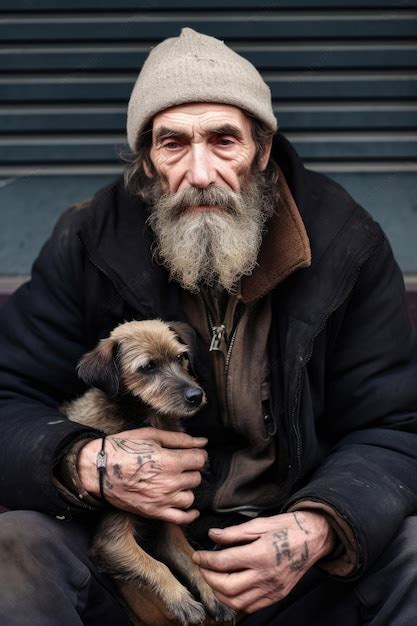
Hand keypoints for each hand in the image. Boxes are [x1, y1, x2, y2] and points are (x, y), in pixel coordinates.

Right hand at [77, 427, 207, 523]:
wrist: (99, 469)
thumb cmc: (124, 448)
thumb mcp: (152, 436)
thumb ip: (180, 439)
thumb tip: (203, 442)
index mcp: (170, 461)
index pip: (200, 459)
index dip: (196, 454)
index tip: (189, 453)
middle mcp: (169, 483)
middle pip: (196, 477)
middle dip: (190, 470)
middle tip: (178, 465)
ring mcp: (162, 500)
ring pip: (190, 497)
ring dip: (186, 488)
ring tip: (175, 481)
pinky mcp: (154, 512)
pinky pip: (181, 518)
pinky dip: (189, 514)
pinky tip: (190, 507)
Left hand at [192, 511, 335, 613]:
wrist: (314, 538)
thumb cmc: (287, 527)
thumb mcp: (259, 523)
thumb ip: (234, 533)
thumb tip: (212, 535)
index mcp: (260, 554)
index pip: (223, 562)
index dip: (205, 560)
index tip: (197, 556)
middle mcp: (265, 576)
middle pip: (227, 586)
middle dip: (208, 578)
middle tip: (202, 567)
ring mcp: (272, 589)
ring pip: (236, 602)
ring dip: (219, 593)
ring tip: (212, 579)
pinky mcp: (276, 596)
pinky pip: (250, 607)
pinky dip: (235, 602)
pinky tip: (229, 590)